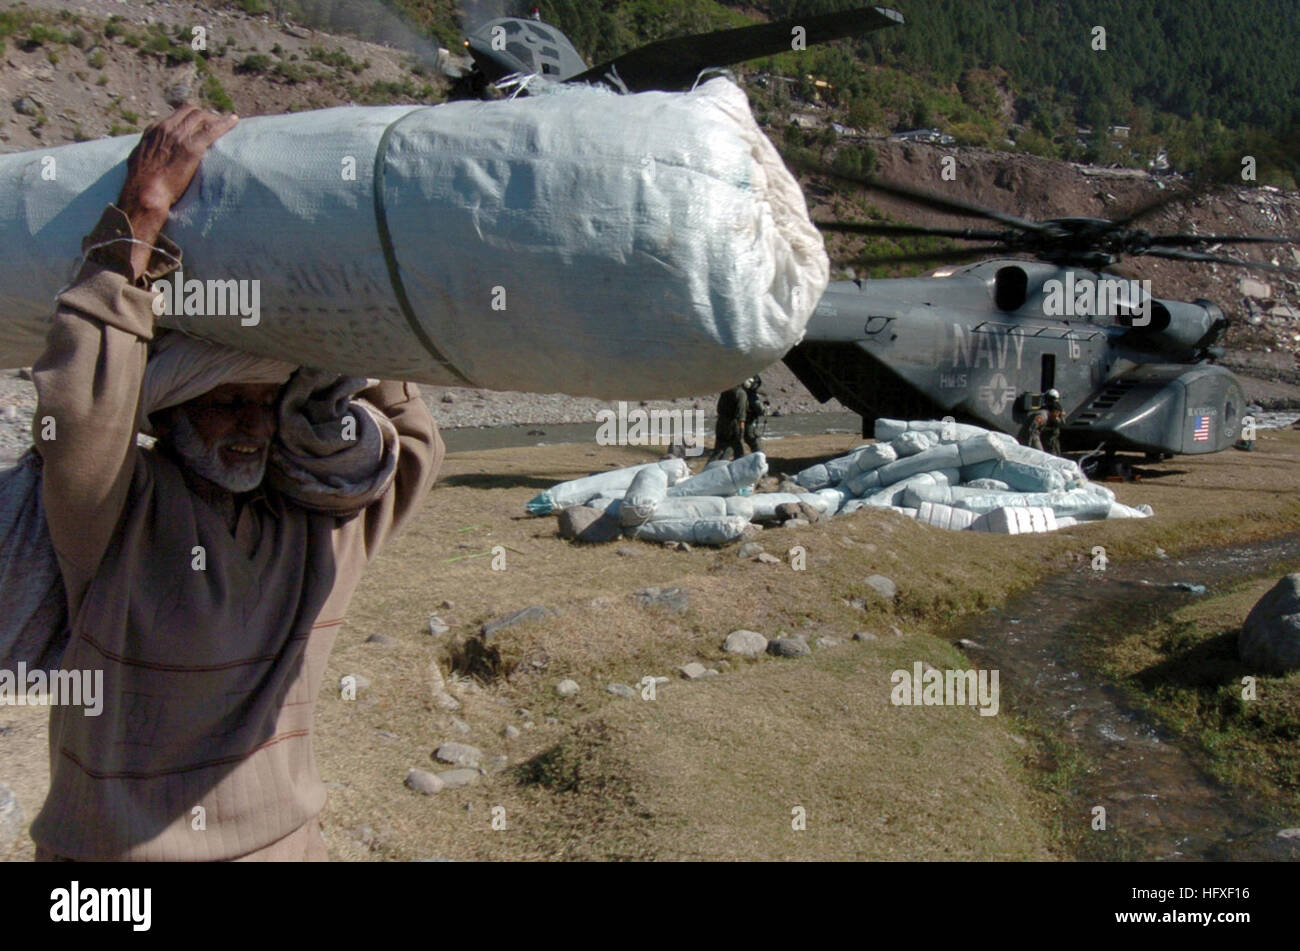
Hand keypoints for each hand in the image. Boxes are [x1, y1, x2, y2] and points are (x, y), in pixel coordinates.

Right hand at [117, 105, 238, 275]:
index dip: (190, 117)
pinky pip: (212, 129)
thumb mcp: (138, 159)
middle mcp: (167, 128)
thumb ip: (146, 151)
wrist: (145, 192)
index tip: (200, 123)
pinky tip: (234, 121)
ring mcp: (180, 136)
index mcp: (154, 131)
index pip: (176, 115)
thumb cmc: (141, 183)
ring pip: (202, 117)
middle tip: (217, 122)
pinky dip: (224, 123)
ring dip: (216, 118)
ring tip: (227, 122)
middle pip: (191, 111)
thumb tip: (147, 154)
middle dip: (205, 114)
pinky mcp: (192, 147)